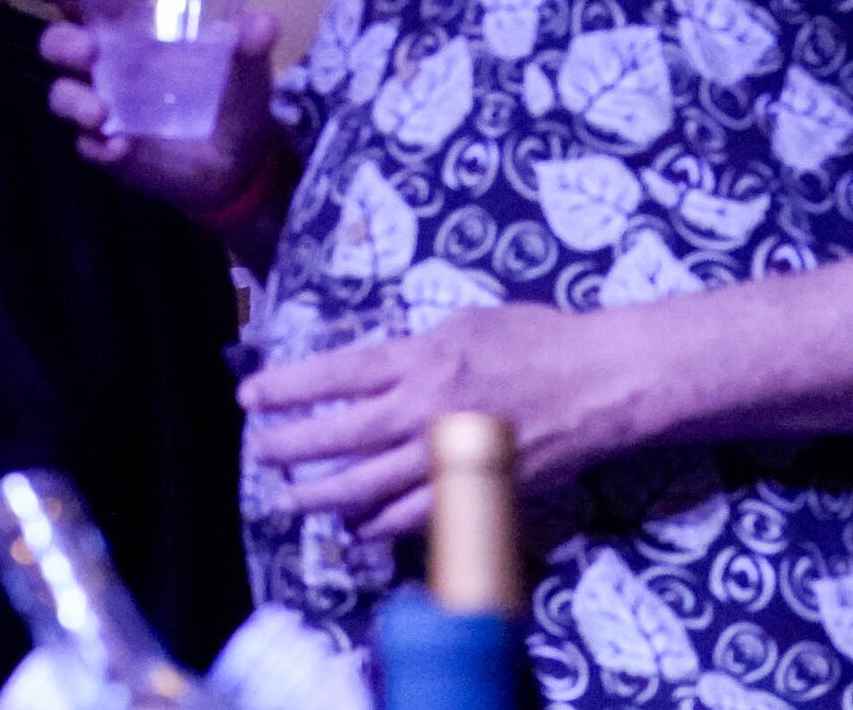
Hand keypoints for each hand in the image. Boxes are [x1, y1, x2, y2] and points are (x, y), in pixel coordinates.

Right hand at [39, 0, 289, 231]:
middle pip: (58, 43)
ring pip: (61, 94)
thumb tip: (265, 24)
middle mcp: (106, 64)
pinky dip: (98, 146)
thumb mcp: (247, 67)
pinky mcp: (107, 148)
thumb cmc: (232, 96)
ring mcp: (101, 106)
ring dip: (73, 100)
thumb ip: (250, 44)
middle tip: (88, 52)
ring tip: (100, 114)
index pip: (91, 0)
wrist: (241, 162)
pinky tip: (121, 148)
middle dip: (63, 43)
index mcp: (131, 31)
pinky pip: (88, 146)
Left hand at [245, 303, 655, 540]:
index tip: (249, 398)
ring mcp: (452, 456)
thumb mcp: (463, 324)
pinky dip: (384, 524)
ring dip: (325, 496)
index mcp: (419, 361)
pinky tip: (358, 527)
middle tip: (258, 455)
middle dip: (292, 447)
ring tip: (290, 502)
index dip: (286, 389)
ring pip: (373, 485)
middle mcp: (426, 410)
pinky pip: (421, 516)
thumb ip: (413, 350)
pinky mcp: (480, 490)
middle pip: (342, 435)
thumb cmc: (537, 339)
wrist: (603, 381)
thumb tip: (375, 369)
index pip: (334, 376)